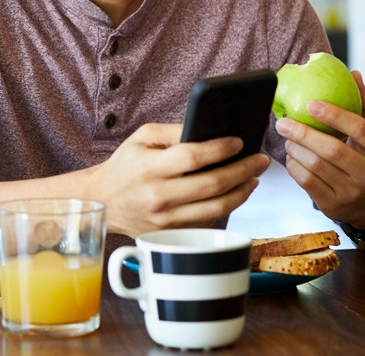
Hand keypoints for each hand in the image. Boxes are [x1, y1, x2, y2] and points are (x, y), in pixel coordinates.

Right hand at [88, 123, 269, 238]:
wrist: (104, 200)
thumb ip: (174, 131)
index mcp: (148, 167)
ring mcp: (165, 219)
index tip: (239, 142)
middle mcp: (157, 195)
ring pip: (216, 208)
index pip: (192, 157)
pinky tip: (236, 192)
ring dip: (242, 191)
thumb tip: (211, 130)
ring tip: (253, 176)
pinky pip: (208, 220)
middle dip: (242, 170)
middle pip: (211, 184)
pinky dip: (227, 205)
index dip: (220, 149)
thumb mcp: (142, 137)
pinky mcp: (172, 233)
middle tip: (260, 159)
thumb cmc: (126, 164)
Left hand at [277, 70, 364, 229]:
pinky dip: (293, 165)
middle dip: (303, 133)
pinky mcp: (333, 205)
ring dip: (295, 149)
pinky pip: (306, 181)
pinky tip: (292, 155)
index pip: (360, 129)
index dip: (334, 115)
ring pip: (315, 166)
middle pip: (332, 150)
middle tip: (283, 122)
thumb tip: (355, 75)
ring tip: (288, 138)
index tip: (311, 103)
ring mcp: (352, 193)